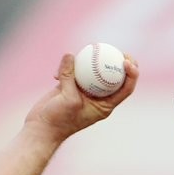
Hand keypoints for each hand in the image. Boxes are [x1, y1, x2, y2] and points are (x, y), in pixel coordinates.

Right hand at [23, 52, 139, 143]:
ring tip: (95, 47)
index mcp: (105, 105)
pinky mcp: (71, 85)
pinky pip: (75, 69)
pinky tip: (67, 58)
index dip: (132, 75)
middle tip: (118, 50)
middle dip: (119, 62)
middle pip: (114, 77)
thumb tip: (70, 55)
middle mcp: (98, 97)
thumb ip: (70, 77)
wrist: (41, 127)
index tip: (127, 62)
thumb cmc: (59, 119)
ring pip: (94, 70)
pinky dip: (70, 64)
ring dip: (94, 59)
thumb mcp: (68, 99)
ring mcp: (85, 90)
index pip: (125, 89)